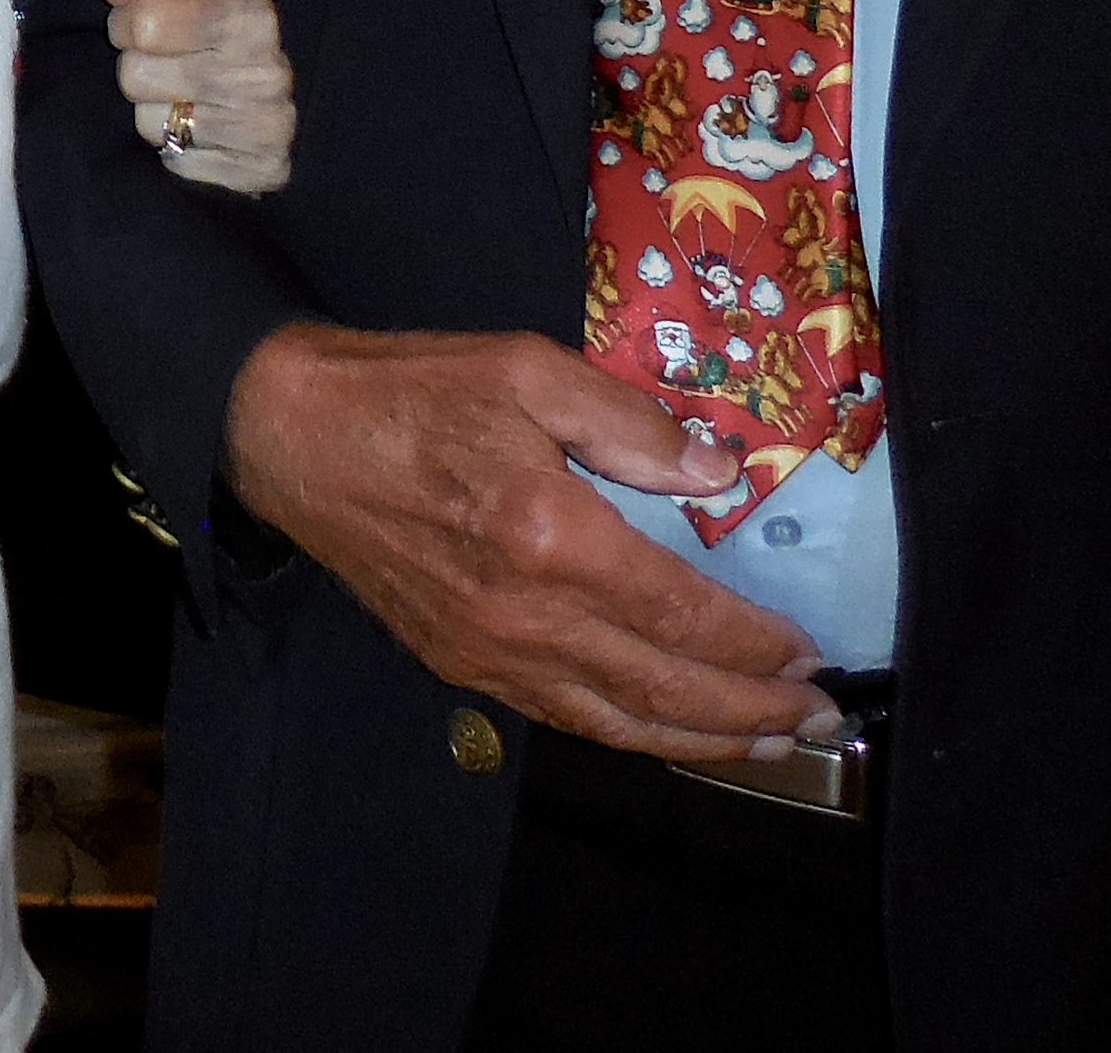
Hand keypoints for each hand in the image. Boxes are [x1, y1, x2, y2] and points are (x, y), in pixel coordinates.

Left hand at [101, 0, 292, 194]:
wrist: (311, 91)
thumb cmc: (242, 37)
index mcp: (251, 18)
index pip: (147, 23)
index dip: (127, 22)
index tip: (141, 26)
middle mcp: (263, 74)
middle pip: (136, 76)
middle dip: (141, 67)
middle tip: (167, 65)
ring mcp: (266, 128)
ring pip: (149, 124)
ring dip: (158, 111)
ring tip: (188, 98)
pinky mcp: (261, 171)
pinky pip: (175, 164)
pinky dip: (180, 149)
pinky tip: (205, 129)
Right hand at [220, 323, 842, 761]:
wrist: (292, 436)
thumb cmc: (414, 390)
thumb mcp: (527, 368)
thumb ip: (629, 423)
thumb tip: (717, 471)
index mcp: (552, 537)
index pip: (680, 614)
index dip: (752, 641)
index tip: (807, 647)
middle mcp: (527, 616)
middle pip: (662, 688)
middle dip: (750, 710)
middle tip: (818, 716)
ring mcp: (491, 654)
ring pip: (617, 723)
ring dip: (701, 740)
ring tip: (768, 743)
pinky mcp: (462, 665)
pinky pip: (564, 717)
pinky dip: (629, 734)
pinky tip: (663, 730)